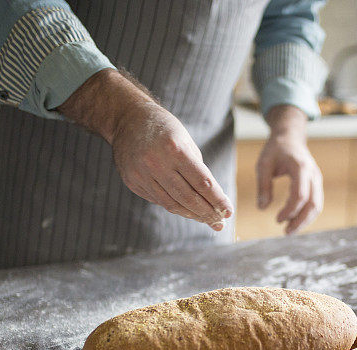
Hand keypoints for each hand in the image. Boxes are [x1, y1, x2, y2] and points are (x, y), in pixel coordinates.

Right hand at [59, 69, 232, 230]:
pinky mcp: (132, 181)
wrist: (127, 119)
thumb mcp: (186, 141)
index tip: (228, 211)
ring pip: (172, 204)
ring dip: (192, 215)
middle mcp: (156, 163)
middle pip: (188, 198)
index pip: (202, 183)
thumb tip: (212, 198)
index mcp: (175, 149)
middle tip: (219, 223)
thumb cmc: (164, 129)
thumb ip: (197, 169)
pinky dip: (174, 207)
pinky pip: (158, 200)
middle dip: (207, 213)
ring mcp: (142, 174)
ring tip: (206, 220)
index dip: (218, 200)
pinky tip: (186, 210)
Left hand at [256, 106, 323, 234]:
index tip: (277, 219)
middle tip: (286, 232)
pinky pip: (315, 202)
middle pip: (313, 204)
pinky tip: (294, 221)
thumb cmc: (275, 149)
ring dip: (305, 220)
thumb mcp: (263, 164)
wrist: (290, 136)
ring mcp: (317, 179)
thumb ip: (263, 186)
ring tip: (289, 230)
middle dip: (300, 221)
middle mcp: (313, 174)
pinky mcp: (316, 183)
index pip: (299, 195)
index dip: (290, 210)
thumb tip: (262, 208)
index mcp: (300, 168)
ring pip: (317, 205)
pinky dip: (307, 214)